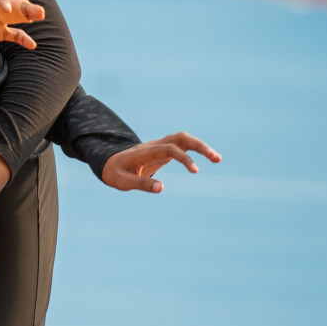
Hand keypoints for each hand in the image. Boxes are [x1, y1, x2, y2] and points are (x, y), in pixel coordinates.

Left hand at [0, 0, 44, 51]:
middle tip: (39, 12)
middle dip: (26, 7)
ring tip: (41, 16)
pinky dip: (23, 39)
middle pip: (12, 4)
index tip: (5, 9)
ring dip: (29, 16)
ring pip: (16, 17)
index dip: (2, 0)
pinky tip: (32, 44)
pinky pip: (13, 35)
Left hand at [102, 132, 220, 192]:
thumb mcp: (123, 181)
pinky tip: (208, 157)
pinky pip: (182, 145)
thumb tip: (162, 188)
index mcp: (145, 152)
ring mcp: (159, 145)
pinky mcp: (163, 150)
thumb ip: (141, 184)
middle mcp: (154, 145)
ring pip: (183, 139)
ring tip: (217, 159)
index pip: (169, 149)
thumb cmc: (115, 173)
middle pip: (180, 138)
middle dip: (199, 146)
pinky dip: (195, 149)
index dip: (184, 157)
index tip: (195, 171)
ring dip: (200, 146)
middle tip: (216, 158)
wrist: (109, 163)